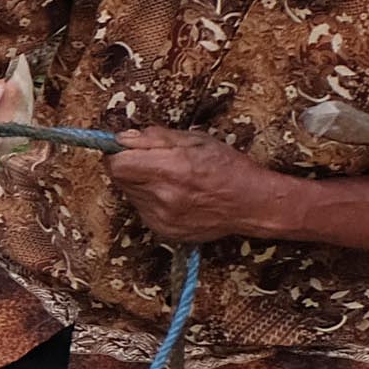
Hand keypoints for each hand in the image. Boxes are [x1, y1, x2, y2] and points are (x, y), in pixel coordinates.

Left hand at [107, 126, 270, 244]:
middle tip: (153, 162)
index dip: (118, 154)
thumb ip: (155, 138)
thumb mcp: (195, 140)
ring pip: (131, 194)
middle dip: (129, 167)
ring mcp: (162, 217)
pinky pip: (143, 210)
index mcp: (170, 169)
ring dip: (141, 184)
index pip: (117, 165)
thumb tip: (122, 138)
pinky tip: (174, 196)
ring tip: (169, 180)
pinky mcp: (164, 231)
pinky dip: (151, 201)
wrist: (252, 204)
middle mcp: (163, 197)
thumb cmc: (228, 167)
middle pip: (120, 179)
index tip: (126, 149)